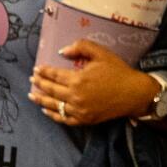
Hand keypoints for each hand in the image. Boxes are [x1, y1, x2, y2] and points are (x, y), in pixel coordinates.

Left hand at [29, 40, 161, 126]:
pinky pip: (64, 119)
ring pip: (54, 105)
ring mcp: (79, 110)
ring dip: (41, 100)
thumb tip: (62, 51)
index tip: (36, 69)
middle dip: (39, 83)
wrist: (134, 93)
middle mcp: (75, 96)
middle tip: (31, 79)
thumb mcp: (101, 53)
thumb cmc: (118, 71)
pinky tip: (46, 110)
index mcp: (78, 79)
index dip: (44, 71)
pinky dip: (53, 114)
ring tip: (31, 95)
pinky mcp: (84, 120)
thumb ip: (81, 47)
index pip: (54, 75)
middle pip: (51, 90)